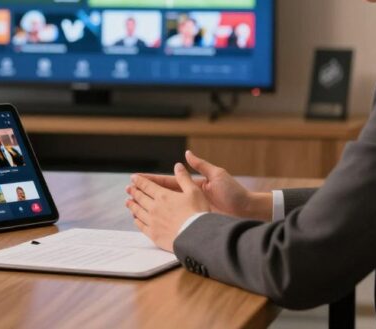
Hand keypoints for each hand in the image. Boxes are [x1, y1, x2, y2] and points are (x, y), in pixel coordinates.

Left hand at [126, 162, 210, 251]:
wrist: (196, 236)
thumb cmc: (197, 213)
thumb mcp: (194, 191)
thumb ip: (184, 178)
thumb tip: (178, 166)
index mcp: (163, 196)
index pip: (147, 186)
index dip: (139, 181)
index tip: (133, 178)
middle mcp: (155, 208)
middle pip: (140, 198)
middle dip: (133, 192)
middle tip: (128, 189)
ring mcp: (152, 222)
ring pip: (138, 211)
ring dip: (132, 205)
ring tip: (128, 202)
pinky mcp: (154, 235)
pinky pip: (141, 226)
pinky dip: (136, 221)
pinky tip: (135, 219)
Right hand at [134, 150, 270, 219]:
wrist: (247, 211)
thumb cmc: (234, 192)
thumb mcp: (217, 174)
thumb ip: (201, 165)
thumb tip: (186, 154)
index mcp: (193, 186)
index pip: (168, 182)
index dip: (152, 180)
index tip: (136, 178)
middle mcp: (189, 198)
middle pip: (162, 194)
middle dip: (145, 192)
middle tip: (128, 191)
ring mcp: (191, 210)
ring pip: (165, 208)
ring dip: (148, 206)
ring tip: (132, 205)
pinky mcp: (194, 221)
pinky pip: (174, 220)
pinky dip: (160, 220)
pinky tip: (149, 221)